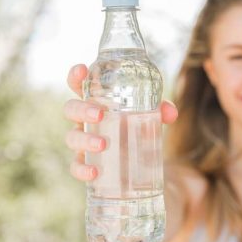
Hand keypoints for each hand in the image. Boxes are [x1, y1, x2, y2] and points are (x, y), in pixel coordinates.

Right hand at [64, 64, 178, 180]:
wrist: (138, 161)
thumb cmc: (135, 127)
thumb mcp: (148, 116)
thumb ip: (159, 111)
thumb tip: (170, 112)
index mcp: (96, 101)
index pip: (79, 85)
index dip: (76, 76)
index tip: (82, 69)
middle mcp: (85, 119)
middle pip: (71, 109)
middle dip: (82, 110)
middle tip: (100, 114)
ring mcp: (83, 142)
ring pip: (72, 137)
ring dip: (85, 139)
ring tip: (102, 144)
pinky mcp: (85, 163)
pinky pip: (76, 166)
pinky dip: (82, 169)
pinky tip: (94, 172)